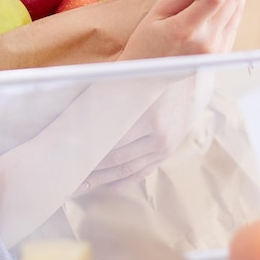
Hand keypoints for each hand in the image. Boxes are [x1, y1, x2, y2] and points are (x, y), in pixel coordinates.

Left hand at [77, 72, 211, 191]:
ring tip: (82, 183)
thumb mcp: (132, 79)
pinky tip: (108, 186)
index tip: (69, 158)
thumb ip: (108, 95)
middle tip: (69, 175)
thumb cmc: (154, 72)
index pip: (111, 143)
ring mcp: (164, 146)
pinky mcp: (167, 151)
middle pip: (117, 159)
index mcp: (149, 117)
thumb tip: (75, 108)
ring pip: (128, 169)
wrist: (191, 75)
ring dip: (103, 179)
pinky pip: (143, 171)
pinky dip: (125, 181)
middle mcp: (159, 136)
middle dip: (91, 169)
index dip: (88, 153)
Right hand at [120, 0, 253, 60]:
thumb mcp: (157, 13)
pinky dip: (237, 3)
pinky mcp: (220, 54)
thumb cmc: (145, 43)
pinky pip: (234, 23)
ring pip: (237, 11)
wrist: (144, 78)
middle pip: (232, 2)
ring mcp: (215, 51)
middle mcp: (205, 43)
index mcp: (184, 31)